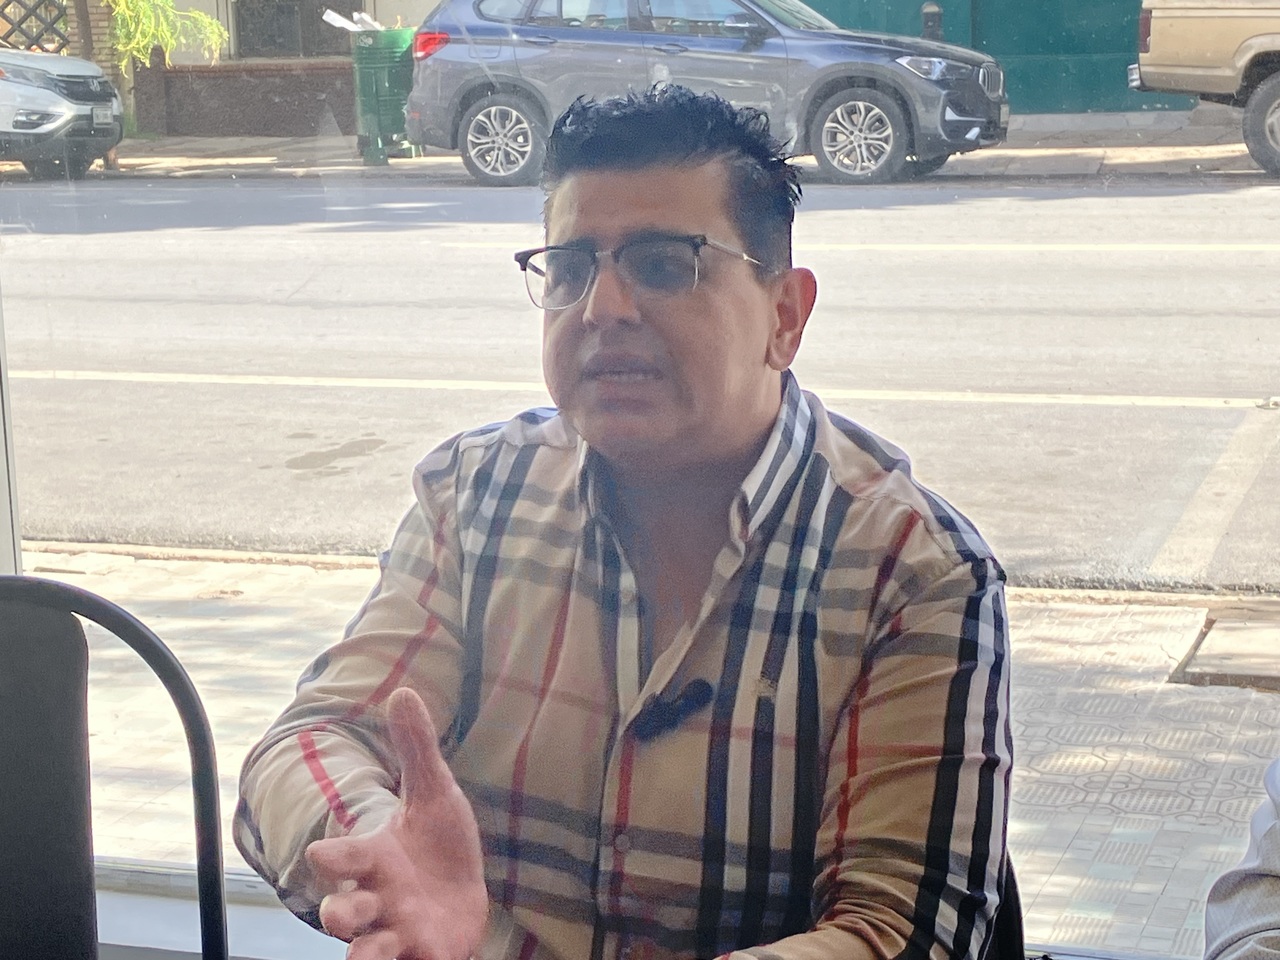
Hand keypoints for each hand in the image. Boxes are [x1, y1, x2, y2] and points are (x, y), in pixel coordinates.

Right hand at [306, 687, 487, 959]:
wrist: (464, 893)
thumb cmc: (441, 845)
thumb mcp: (435, 794)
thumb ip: (416, 749)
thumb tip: (403, 692)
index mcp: (376, 858)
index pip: (342, 857)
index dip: (333, 856)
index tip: (323, 853)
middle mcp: (379, 899)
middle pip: (343, 913)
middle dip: (338, 915)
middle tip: (338, 914)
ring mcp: (398, 932)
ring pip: (367, 953)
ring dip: (364, 956)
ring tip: (365, 958)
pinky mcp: (423, 955)